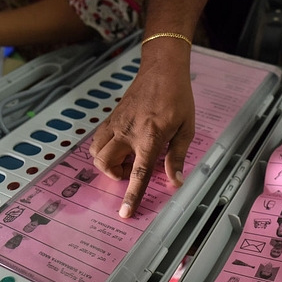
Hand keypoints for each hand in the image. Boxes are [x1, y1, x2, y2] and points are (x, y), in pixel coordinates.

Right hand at [89, 41, 194, 217]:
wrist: (162, 69)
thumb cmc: (178, 97)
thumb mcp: (186, 128)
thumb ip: (177, 157)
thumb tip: (176, 181)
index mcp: (150, 137)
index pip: (138, 173)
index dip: (132, 195)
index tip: (125, 212)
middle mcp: (128, 132)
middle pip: (105, 163)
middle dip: (114, 175)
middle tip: (129, 171)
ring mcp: (116, 123)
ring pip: (96, 151)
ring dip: (106, 162)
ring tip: (124, 159)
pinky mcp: (111, 117)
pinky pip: (97, 138)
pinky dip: (103, 148)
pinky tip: (119, 145)